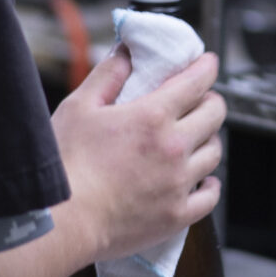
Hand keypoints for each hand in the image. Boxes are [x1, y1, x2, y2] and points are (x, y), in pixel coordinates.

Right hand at [49, 47, 224, 263]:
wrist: (61, 224)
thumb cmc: (65, 166)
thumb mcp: (79, 108)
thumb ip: (107, 75)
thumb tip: (126, 53)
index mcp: (152, 116)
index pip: (197, 81)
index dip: (206, 67)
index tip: (207, 63)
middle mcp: (174, 148)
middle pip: (215, 114)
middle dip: (210, 100)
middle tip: (199, 101)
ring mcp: (178, 184)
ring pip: (214, 152)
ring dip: (208, 139)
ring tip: (194, 139)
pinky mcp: (177, 215)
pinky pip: (210, 196)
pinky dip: (209, 184)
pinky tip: (200, 179)